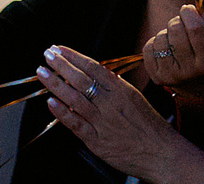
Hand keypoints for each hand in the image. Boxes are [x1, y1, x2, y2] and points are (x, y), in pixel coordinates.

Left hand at [37, 46, 203, 183]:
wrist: (161, 153)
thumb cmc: (149, 126)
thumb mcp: (135, 98)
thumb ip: (115, 87)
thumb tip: (95, 75)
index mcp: (121, 89)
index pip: (93, 67)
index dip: (74, 56)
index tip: (60, 49)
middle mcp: (110, 103)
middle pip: (81, 79)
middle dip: (61, 65)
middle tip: (47, 55)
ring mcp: (102, 122)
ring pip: (75, 99)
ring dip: (56, 84)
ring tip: (42, 73)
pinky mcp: (97, 141)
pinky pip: (76, 124)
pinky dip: (62, 112)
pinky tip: (50, 102)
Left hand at [143, 6, 203, 106]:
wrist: (200, 86)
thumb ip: (203, 23)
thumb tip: (191, 9)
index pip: (195, 29)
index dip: (189, 13)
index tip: (188, 9)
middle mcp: (190, 71)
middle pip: (175, 30)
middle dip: (177, 21)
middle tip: (182, 25)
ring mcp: (171, 76)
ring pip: (160, 38)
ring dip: (166, 33)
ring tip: (175, 41)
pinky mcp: (157, 78)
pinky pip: (148, 48)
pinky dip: (155, 43)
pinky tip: (166, 49)